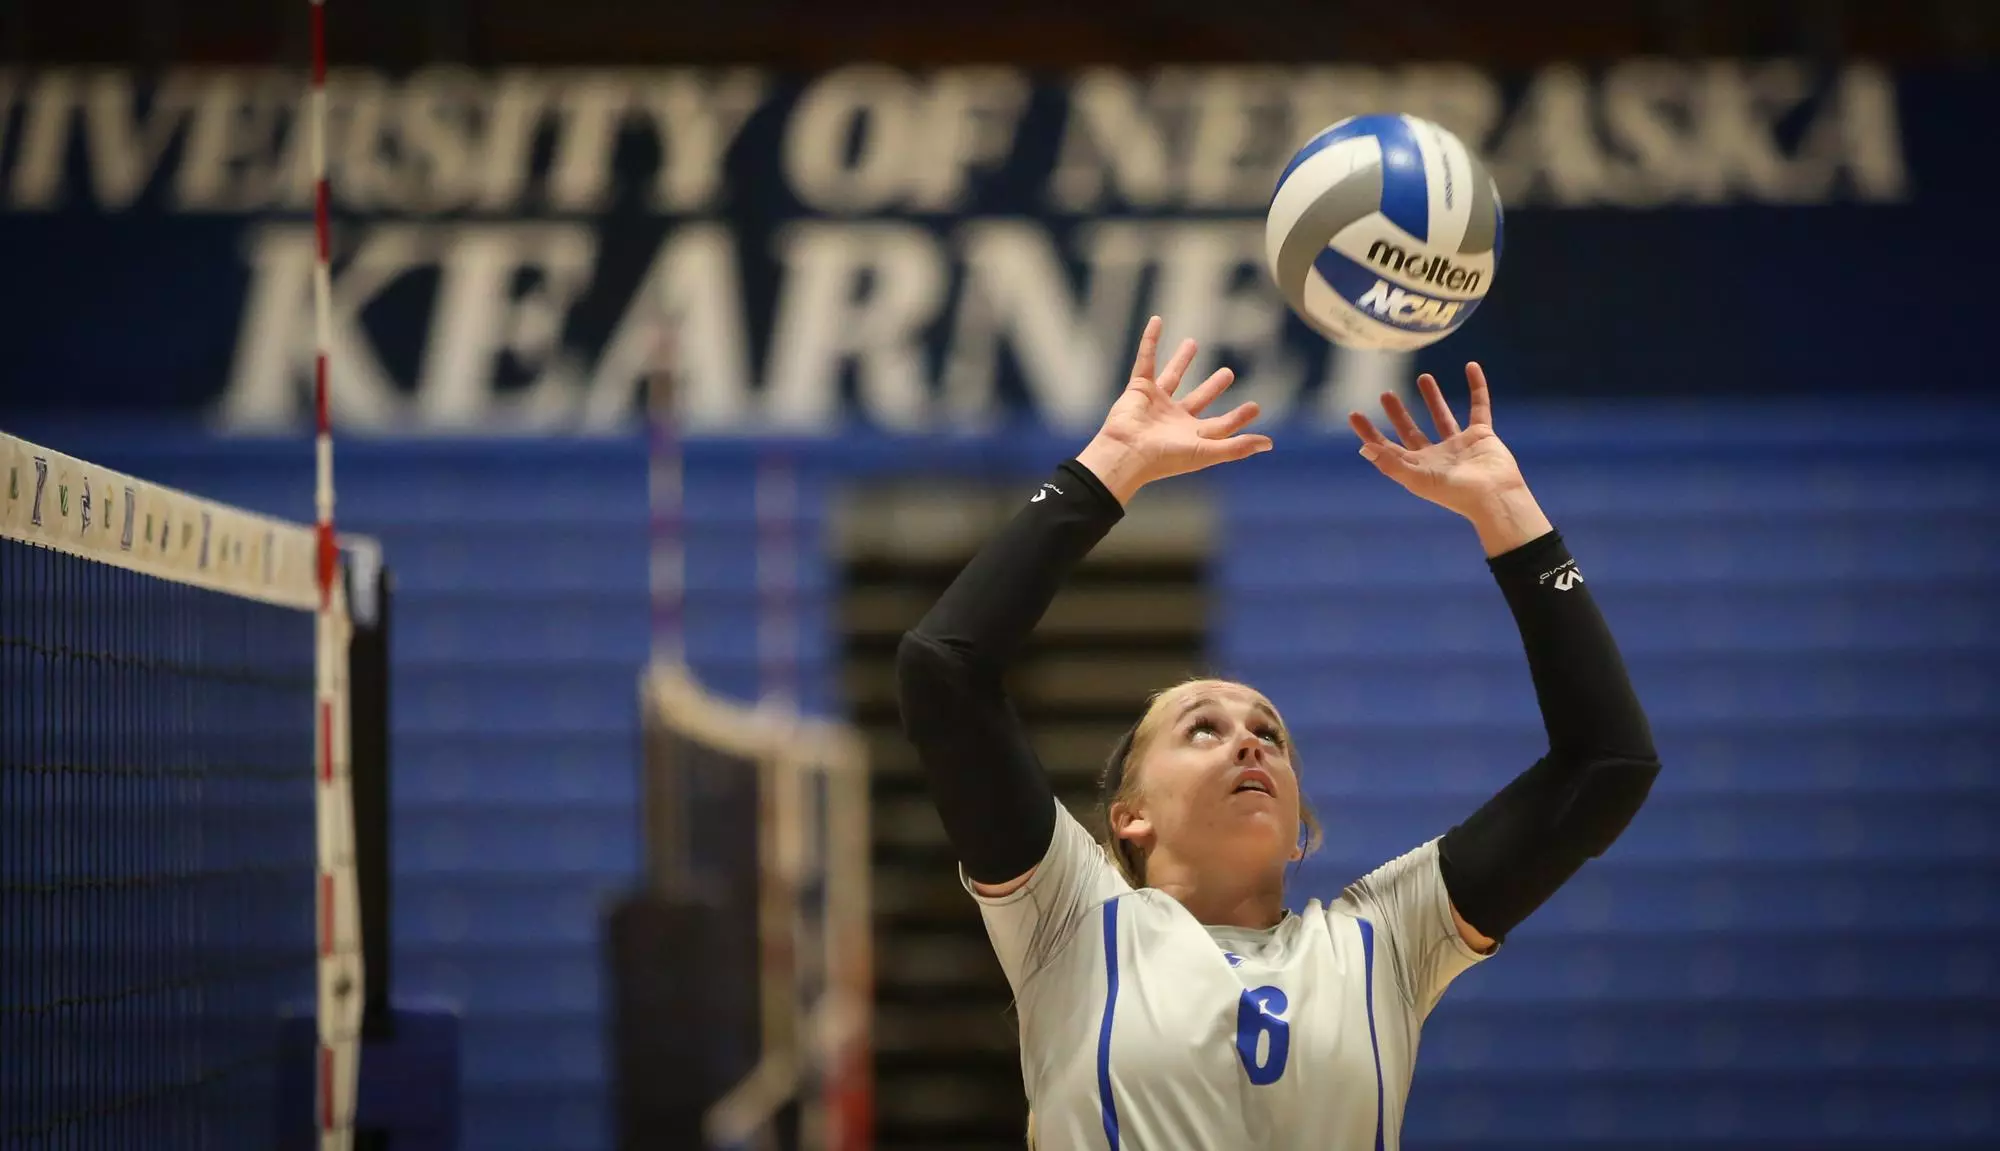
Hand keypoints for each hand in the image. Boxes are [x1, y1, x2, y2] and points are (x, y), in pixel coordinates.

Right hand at [1076, 316, 1271, 503]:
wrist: (1126, 453)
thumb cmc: (1165, 457)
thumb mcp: (1207, 452)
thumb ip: (1237, 447)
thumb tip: (1269, 444)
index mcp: (1191, 436)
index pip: (1220, 424)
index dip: (1238, 417)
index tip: (1255, 407)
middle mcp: (1174, 420)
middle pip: (1198, 399)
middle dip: (1212, 387)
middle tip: (1227, 373)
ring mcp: (1156, 403)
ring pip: (1173, 376)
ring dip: (1182, 360)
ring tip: (1193, 343)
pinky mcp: (1138, 389)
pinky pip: (1146, 360)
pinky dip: (1150, 341)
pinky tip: (1157, 321)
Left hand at [1348, 363, 1551, 555]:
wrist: (1495, 496)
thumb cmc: (1456, 493)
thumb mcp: (1418, 479)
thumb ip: (1391, 464)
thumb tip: (1363, 449)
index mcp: (1417, 468)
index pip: (1387, 447)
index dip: (1370, 433)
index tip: (1354, 413)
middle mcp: (1436, 456)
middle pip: (1411, 431)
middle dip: (1398, 413)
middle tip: (1385, 393)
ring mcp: (1459, 445)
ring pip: (1442, 416)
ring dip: (1433, 397)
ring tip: (1423, 377)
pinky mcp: (1482, 435)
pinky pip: (1479, 406)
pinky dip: (1477, 387)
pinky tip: (1472, 367)